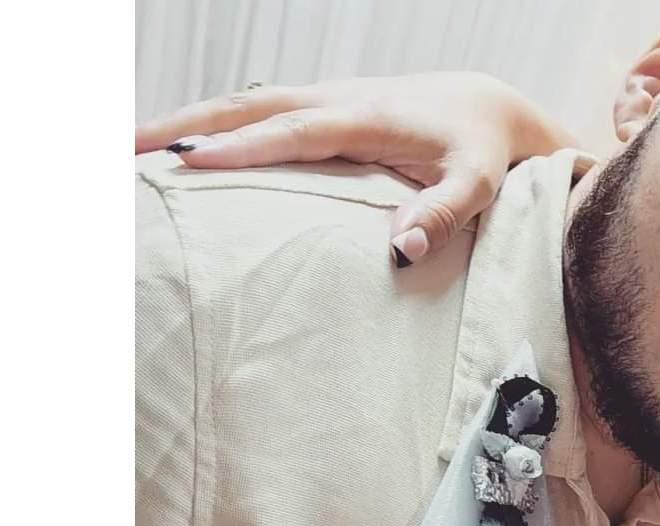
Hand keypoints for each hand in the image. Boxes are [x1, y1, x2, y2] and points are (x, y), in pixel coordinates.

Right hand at [135, 73, 575, 265]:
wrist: (489, 107)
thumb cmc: (483, 151)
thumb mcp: (477, 185)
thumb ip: (443, 214)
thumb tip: (403, 250)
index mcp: (365, 117)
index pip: (291, 132)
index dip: (241, 147)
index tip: (191, 162)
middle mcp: (335, 99)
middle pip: (248, 106)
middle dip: (188, 123)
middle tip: (129, 145)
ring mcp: (325, 99)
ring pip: (246, 102)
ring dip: (192, 119)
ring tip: (138, 145)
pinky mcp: (324, 108)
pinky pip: (260, 111)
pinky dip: (219, 122)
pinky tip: (189, 144)